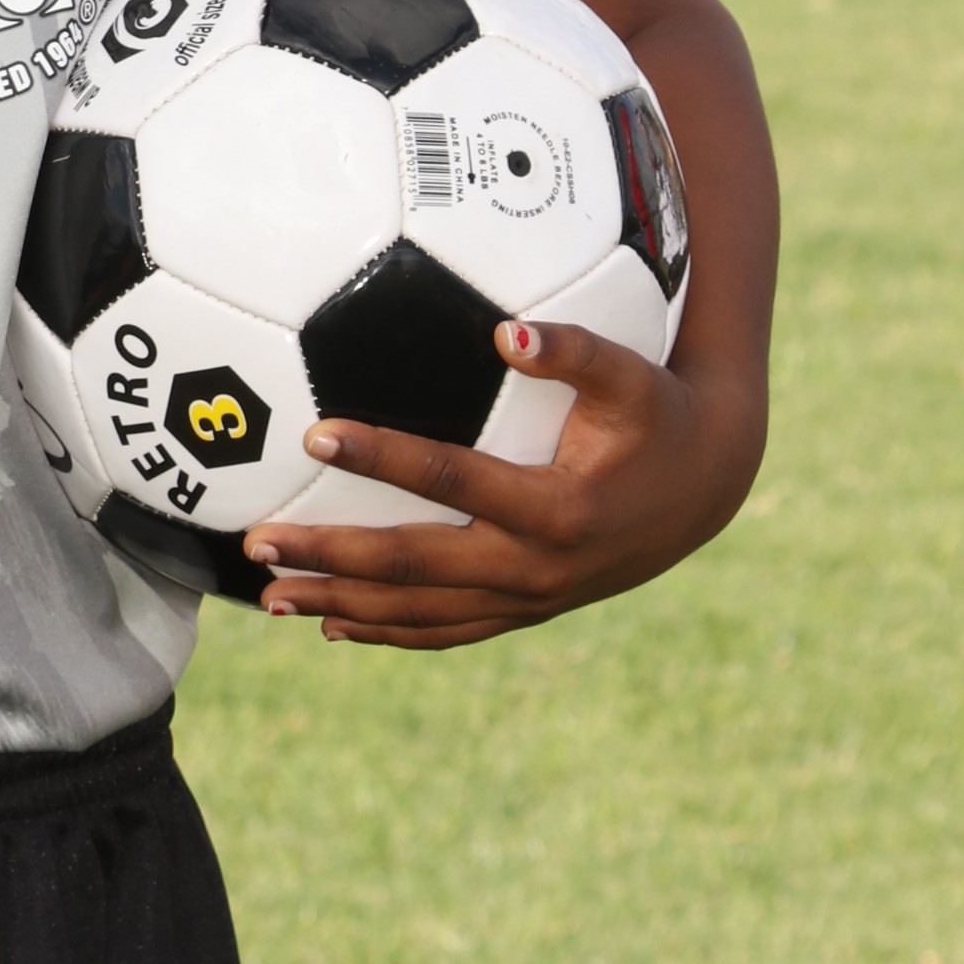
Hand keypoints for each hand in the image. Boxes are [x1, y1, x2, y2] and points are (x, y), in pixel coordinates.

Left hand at [240, 313, 764, 650]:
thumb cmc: (659, 415)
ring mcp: (528, 599)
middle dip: (332, 555)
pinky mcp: (525, 612)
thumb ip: (572, 350)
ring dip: (342, 603)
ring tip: (269, 598)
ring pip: (420, 613)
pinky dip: (388, 633)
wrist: (704, 489)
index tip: (315, 435)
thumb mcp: (630, 377)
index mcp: (556, 508)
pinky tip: (332, 625)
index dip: (382, 458)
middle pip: (414, 566)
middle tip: (259, 541)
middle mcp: (536, 566)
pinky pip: (446, 632)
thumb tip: (507, 330)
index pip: (451, 481)